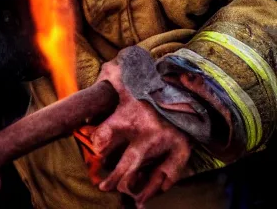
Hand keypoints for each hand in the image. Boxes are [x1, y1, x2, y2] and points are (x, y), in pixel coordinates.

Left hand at [90, 60, 191, 206]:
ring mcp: (166, 144)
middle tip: (103, 186)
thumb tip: (92, 86)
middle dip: (114, 179)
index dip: (97, 143)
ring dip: (138, 189)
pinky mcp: (182, 149)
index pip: (103, 137)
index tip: (95, 148)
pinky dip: (161, 185)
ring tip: (131, 198)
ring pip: (150, 176)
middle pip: (127, 166)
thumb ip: (106, 81)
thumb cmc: (147, 84)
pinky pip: (170, 174)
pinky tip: (152, 192)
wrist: (184, 85)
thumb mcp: (123, 79)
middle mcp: (147, 133)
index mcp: (128, 115)